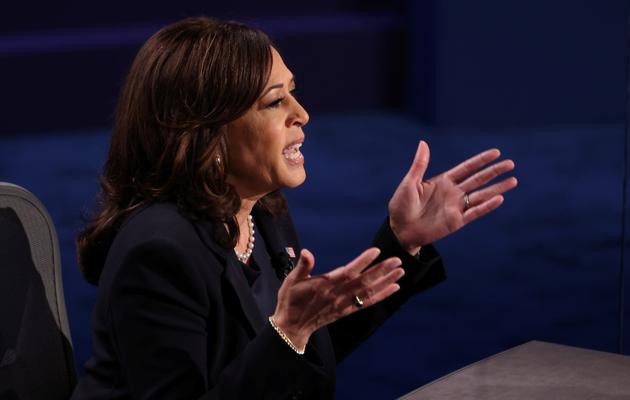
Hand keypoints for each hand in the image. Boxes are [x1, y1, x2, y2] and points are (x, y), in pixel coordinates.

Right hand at [271, 248, 403, 350]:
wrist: (292, 326)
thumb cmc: (290, 300)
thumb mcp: (291, 280)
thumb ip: (302, 266)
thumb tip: (306, 252)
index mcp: (324, 285)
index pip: (347, 272)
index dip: (362, 262)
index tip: (376, 251)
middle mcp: (336, 295)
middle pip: (363, 282)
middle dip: (381, 271)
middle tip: (397, 260)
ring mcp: (343, 305)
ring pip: (368, 293)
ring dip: (385, 282)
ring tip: (400, 272)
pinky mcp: (346, 312)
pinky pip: (367, 304)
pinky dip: (382, 296)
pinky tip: (393, 288)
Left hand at [389, 141, 516, 251]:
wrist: (400, 229)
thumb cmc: (401, 206)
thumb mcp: (409, 182)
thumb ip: (419, 164)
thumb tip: (423, 143)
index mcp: (443, 181)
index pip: (466, 168)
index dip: (481, 160)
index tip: (496, 152)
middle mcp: (453, 193)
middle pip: (478, 179)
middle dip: (494, 171)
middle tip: (511, 164)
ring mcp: (456, 207)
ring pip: (481, 195)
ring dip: (497, 188)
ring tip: (513, 180)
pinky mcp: (456, 221)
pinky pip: (474, 212)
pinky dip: (487, 206)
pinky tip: (499, 199)